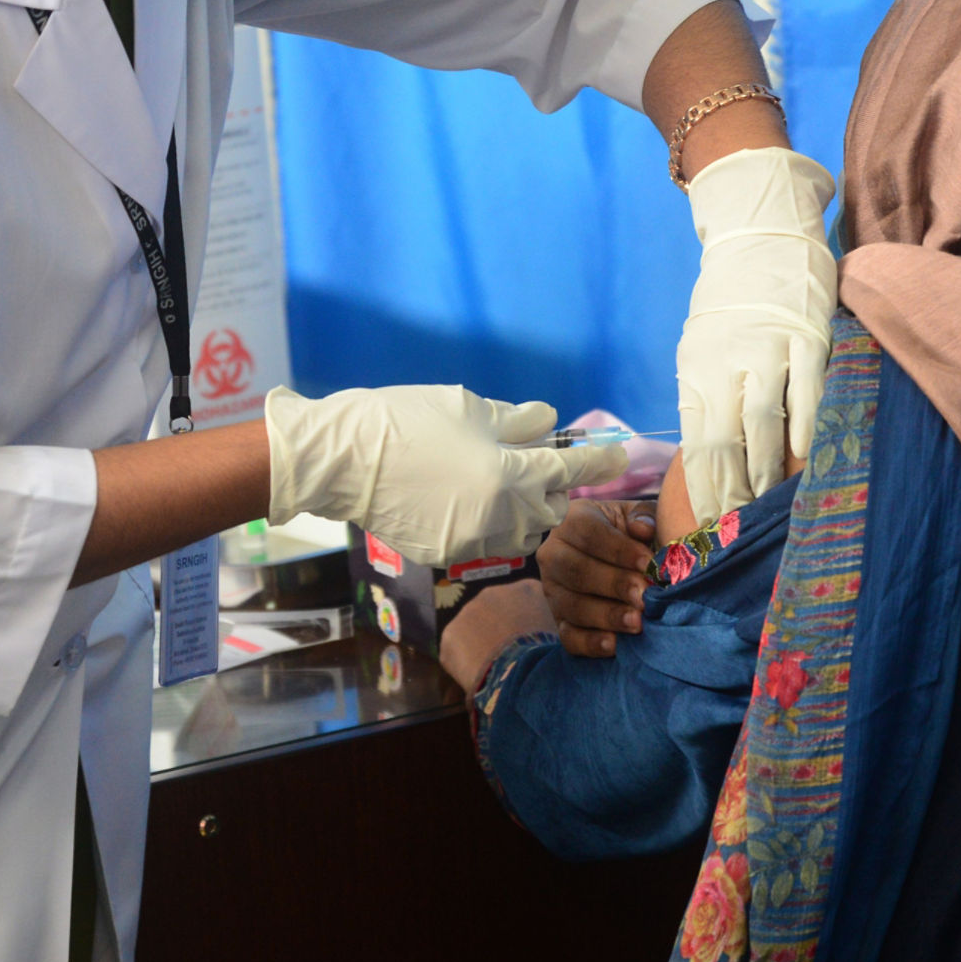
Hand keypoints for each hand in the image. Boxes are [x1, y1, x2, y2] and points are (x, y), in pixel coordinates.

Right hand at [263, 384, 626, 565]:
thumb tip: (548, 425)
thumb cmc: (405, 420)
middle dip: (552, 488)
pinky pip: (484, 541)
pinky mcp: (446, 554)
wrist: (341, 460)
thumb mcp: (468, 407)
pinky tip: (462, 499)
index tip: (618, 455)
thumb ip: (517, 421)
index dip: (598, 461)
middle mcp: (498, 515)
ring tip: (502, 484)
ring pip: (521, 533)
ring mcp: (471, 541)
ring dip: (524, 511)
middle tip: (537, 463)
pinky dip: (487, 522)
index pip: (570, 470)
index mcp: (510, 474)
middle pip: (550, 510)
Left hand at [439, 578, 557, 690]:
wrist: (524, 675)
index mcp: (529, 589)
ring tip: (498, 670)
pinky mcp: (450, 635)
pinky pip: (458, 651)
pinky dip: (467, 664)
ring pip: (475, 630)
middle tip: (513, 659)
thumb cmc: (553, 657)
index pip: (529, 603)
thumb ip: (557, 626)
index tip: (534, 645)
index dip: (530, 626)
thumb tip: (559, 635)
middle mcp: (496, 592)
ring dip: (483, 646)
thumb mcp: (566, 635)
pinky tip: (482, 678)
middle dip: (503, 632)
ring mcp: (469, 610)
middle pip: (498, 612)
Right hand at [536, 499, 657, 657]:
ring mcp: (553, 590)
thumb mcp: (639, 517)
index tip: (648, 563)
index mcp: (573, 520)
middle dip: (613, 585)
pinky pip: (568, 636)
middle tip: (644, 595)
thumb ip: (645, 517)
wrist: (620, 561)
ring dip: (606, 615)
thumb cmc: (632, 533)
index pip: (589, 533)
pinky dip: (590, 643)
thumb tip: (642, 529)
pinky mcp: (559, 620)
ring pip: (572, 605)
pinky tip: (615, 645)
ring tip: (637, 622)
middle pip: (577, 571)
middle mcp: (554, 554)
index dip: (619, 549)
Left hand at [677, 146, 836, 525]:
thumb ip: (708, 396)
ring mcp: (767, 349)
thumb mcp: (703, 347)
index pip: (695, 445)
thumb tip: (710, 457)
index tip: (710, 526)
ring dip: (768, 471)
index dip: (703, 491)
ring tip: (771, 505)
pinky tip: (806, 457)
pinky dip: (806, 427)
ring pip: (763, 423)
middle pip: (723, 443)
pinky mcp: (805, 335)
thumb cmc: (732, 302)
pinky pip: (807, 390)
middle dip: (732, 493)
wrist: (759, 233)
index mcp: (696, 369)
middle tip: (741, 530)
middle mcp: (724, 363)